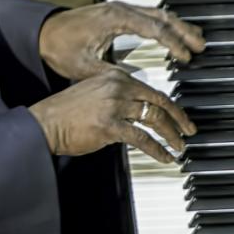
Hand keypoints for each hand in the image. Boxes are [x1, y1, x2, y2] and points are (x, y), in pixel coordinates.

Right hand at [28, 68, 196, 163]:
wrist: (45, 123)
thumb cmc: (66, 112)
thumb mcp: (94, 92)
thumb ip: (117, 96)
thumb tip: (139, 111)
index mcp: (115, 77)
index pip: (151, 89)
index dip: (169, 104)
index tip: (179, 116)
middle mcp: (118, 87)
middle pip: (159, 101)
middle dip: (178, 118)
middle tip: (188, 130)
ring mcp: (115, 106)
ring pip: (154, 119)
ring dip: (171, 135)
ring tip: (179, 146)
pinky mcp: (110, 126)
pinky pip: (142, 138)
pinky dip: (157, 149)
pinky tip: (165, 157)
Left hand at [38, 1, 205, 81]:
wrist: (42, 32)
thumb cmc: (59, 47)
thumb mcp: (84, 66)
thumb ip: (111, 73)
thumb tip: (135, 84)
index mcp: (115, 17)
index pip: (154, 28)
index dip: (173, 42)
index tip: (186, 57)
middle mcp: (120, 9)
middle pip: (162, 16)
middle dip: (184, 31)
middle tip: (201, 46)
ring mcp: (120, 9)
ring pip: (158, 13)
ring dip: (178, 26)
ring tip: (195, 41)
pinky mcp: (118, 13)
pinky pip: (149, 15)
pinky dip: (165, 25)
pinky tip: (174, 35)